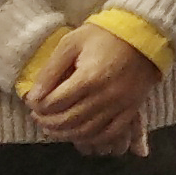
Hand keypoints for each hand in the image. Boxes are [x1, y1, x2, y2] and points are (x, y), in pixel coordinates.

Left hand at [27, 27, 157, 157]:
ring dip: (65, 134)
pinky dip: (91, 139)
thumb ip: (50, 70)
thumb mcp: (71, 43)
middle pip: (68, 121)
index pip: (55, 103)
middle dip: (47, 122)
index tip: (32, 102)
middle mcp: (104, 96)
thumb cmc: (104, 36)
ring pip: (86, 132)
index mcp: (88, 78)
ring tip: (52, 128)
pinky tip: (79, 135)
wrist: (143, 35)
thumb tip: (33, 96)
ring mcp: (120, 106)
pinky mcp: (131, 110)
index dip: (38, 106)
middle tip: (38, 116)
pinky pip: (109, 134)